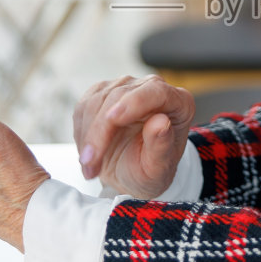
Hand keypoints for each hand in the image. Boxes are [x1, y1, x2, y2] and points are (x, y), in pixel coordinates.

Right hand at [72, 75, 194, 198]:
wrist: (133, 173)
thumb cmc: (150, 170)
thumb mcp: (158, 169)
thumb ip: (161, 147)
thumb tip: (160, 122)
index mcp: (178, 103)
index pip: (156, 92)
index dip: (134, 102)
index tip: (112, 119)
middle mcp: (152, 89)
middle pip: (120, 96)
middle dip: (100, 131)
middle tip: (91, 162)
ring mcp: (126, 88)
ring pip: (97, 100)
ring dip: (88, 135)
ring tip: (90, 165)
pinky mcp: (103, 93)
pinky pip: (84, 106)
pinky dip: (82, 132)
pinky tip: (88, 152)